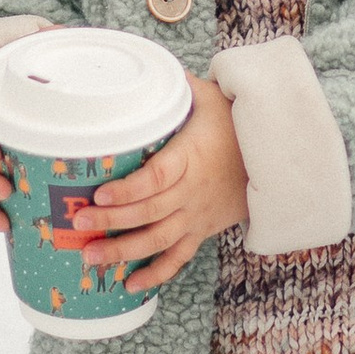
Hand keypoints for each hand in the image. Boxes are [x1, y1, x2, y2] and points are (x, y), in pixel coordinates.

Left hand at [67, 75, 247, 292]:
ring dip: (124, 251)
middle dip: (112, 220)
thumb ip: (174, 84)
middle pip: (150, 211)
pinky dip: (156, 274)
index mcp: (190, 157)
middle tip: (78, 226)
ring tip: (91, 258)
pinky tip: (130, 285)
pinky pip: (179, 257)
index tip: (98, 191)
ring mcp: (197, 215)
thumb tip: (142, 68)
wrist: (276, 154)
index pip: (156, 177)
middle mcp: (192, 191)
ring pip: (159, 240)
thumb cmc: (235, 121)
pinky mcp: (202, 230)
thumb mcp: (208, 95)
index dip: (128, 188)